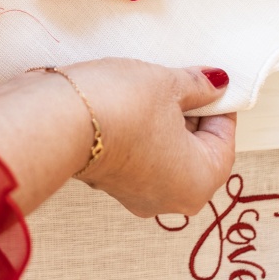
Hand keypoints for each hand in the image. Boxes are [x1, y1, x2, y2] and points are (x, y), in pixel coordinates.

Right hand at [60, 59, 236, 217]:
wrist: (54, 119)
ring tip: (153, 88)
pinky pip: (138, 155)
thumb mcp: (167, 85)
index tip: (211, 81)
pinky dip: (139, 131)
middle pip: (196, 150)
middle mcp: (170, 199)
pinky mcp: (108, 181)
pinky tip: (129, 103)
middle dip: (191, 114)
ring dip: (164, 122)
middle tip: (183, 80)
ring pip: (165, 152)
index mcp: (198, 183)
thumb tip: (215, 85)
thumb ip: (197, 86)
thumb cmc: (118, 107)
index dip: (219, 104)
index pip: (224, 140)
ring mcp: (136, 194)